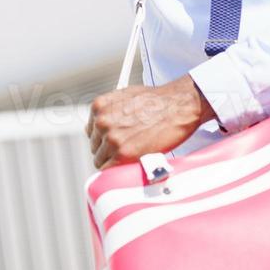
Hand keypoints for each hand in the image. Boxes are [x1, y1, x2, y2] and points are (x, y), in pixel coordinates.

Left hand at [85, 73, 215, 169]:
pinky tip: (130, 166)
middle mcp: (102, 122)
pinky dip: (118, 172)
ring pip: (101, 162)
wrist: (178, 106)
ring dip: (115, 162)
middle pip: (95, 148)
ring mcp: (111, 138)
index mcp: (100, 107)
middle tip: (127, 150)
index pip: (91, 133)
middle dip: (109, 150)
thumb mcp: (126, 97)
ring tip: (131, 158)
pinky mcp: (123, 154)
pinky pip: (109, 172)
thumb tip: (98, 126)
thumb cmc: (157, 101)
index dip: (104, 139)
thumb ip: (109, 111)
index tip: (113, 143)